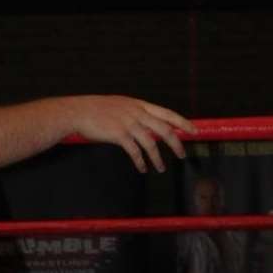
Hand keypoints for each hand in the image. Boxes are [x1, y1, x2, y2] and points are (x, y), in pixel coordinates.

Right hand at [69, 96, 193, 172]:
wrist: (78, 111)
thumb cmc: (97, 109)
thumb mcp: (121, 105)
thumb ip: (135, 113)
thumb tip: (148, 125)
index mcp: (139, 105)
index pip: (167, 113)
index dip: (182, 122)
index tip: (193, 130)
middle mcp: (137, 113)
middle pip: (163, 129)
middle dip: (176, 143)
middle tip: (182, 155)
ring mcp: (128, 123)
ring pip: (151, 142)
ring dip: (157, 158)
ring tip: (161, 168)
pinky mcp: (119, 134)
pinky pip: (135, 151)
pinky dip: (141, 161)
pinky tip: (143, 168)